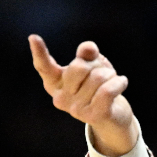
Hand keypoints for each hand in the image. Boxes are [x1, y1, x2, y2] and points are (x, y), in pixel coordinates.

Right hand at [28, 34, 136, 156]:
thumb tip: (88, 48)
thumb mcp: (92, 66)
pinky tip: (122, 82)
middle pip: (79, 67)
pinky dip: (119, 82)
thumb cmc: (98, 88)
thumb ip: (87, 55)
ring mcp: (75, 109)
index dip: (39, 52)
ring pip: (98, 78)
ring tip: (112, 81)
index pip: (44, 67)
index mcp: (55, 83)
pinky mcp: (93, 116)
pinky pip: (107, 90)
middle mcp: (60, 98)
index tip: (33, 37)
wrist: (112, 118)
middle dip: (96, 65)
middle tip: (104, 72)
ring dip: (111, 75)